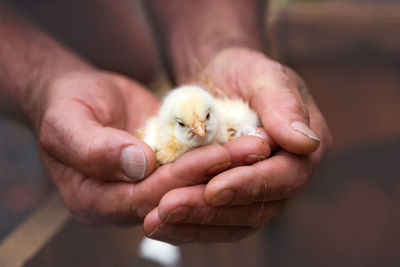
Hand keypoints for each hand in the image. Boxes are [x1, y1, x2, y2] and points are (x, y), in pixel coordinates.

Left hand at [143, 48, 331, 243]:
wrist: (218, 80)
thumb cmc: (243, 71)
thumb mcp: (262, 76)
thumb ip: (283, 105)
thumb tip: (306, 143)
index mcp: (303, 150)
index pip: (285, 177)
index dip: (250, 185)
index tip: (214, 189)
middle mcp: (285, 177)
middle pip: (257, 208)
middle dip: (213, 210)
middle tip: (171, 208)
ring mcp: (259, 191)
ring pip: (234, 221)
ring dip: (195, 223)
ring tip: (156, 219)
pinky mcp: (233, 198)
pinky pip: (216, 220)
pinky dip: (189, 225)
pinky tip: (160, 224)